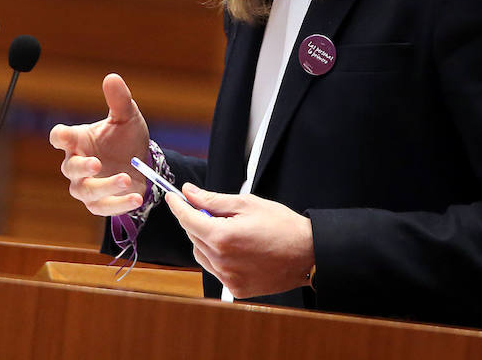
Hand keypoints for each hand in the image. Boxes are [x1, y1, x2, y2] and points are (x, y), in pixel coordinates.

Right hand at [48, 73, 150, 215]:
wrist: (142, 164)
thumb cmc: (127, 138)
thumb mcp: (127, 117)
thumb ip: (119, 100)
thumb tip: (112, 77)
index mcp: (79, 140)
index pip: (60, 137)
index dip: (60, 137)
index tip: (64, 136)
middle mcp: (78, 164)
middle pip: (70, 168)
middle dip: (82, 167)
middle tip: (97, 163)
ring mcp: (86, 185)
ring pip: (86, 190)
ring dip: (105, 186)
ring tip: (125, 179)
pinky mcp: (99, 203)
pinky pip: (103, 207)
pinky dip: (119, 204)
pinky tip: (136, 197)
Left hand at [166, 184, 314, 298]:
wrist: (308, 253)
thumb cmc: (282, 225)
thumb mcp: (246, 204)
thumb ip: (212, 200)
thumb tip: (188, 192)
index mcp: (222, 237)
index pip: (187, 219)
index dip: (177, 205)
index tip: (173, 196)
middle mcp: (221, 261)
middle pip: (193, 237)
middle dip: (196, 221)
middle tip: (211, 210)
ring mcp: (228, 278)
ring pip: (201, 255)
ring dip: (206, 240)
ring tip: (228, 229)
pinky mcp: (236, 289)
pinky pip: (215, 270)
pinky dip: (217, 257)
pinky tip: (236, 247)